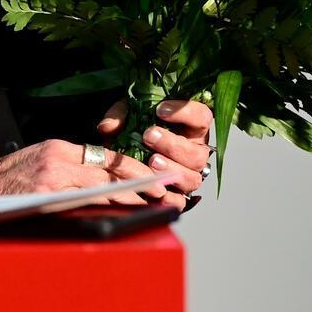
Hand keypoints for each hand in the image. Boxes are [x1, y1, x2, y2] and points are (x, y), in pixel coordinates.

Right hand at [0, 139, 158, 202]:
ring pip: (101, 187)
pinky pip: (83, 202)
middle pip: (108, 170)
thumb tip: (98, 179)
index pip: (104, 156)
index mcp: (58, 149)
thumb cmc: (6, 180)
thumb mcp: (38, 160)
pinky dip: (104, 207)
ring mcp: (52, 180)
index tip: (153, 176)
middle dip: (139, 182)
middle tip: (164, 192)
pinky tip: (121, 214)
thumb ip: (66, 166)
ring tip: (151, 204)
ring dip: (129, 196)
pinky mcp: (46, 197)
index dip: (132, 167)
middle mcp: (58, 160)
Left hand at [98, 98, 214, 208]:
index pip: (202, 116)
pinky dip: (168, 197)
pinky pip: (179, 201)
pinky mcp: (176, 196)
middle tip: (149, 135)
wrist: (125, 152)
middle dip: (173, 144)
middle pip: (198, 153)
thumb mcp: (128, 114)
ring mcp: (187, 175)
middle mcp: (194, 153)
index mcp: (190, 129)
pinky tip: (154, 188)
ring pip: (192, 177)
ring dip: (171, 169)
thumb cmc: (135, 130)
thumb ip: (120, 116)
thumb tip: (108, 127)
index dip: (185, 113)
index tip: (160, 110)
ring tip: (151, 161)